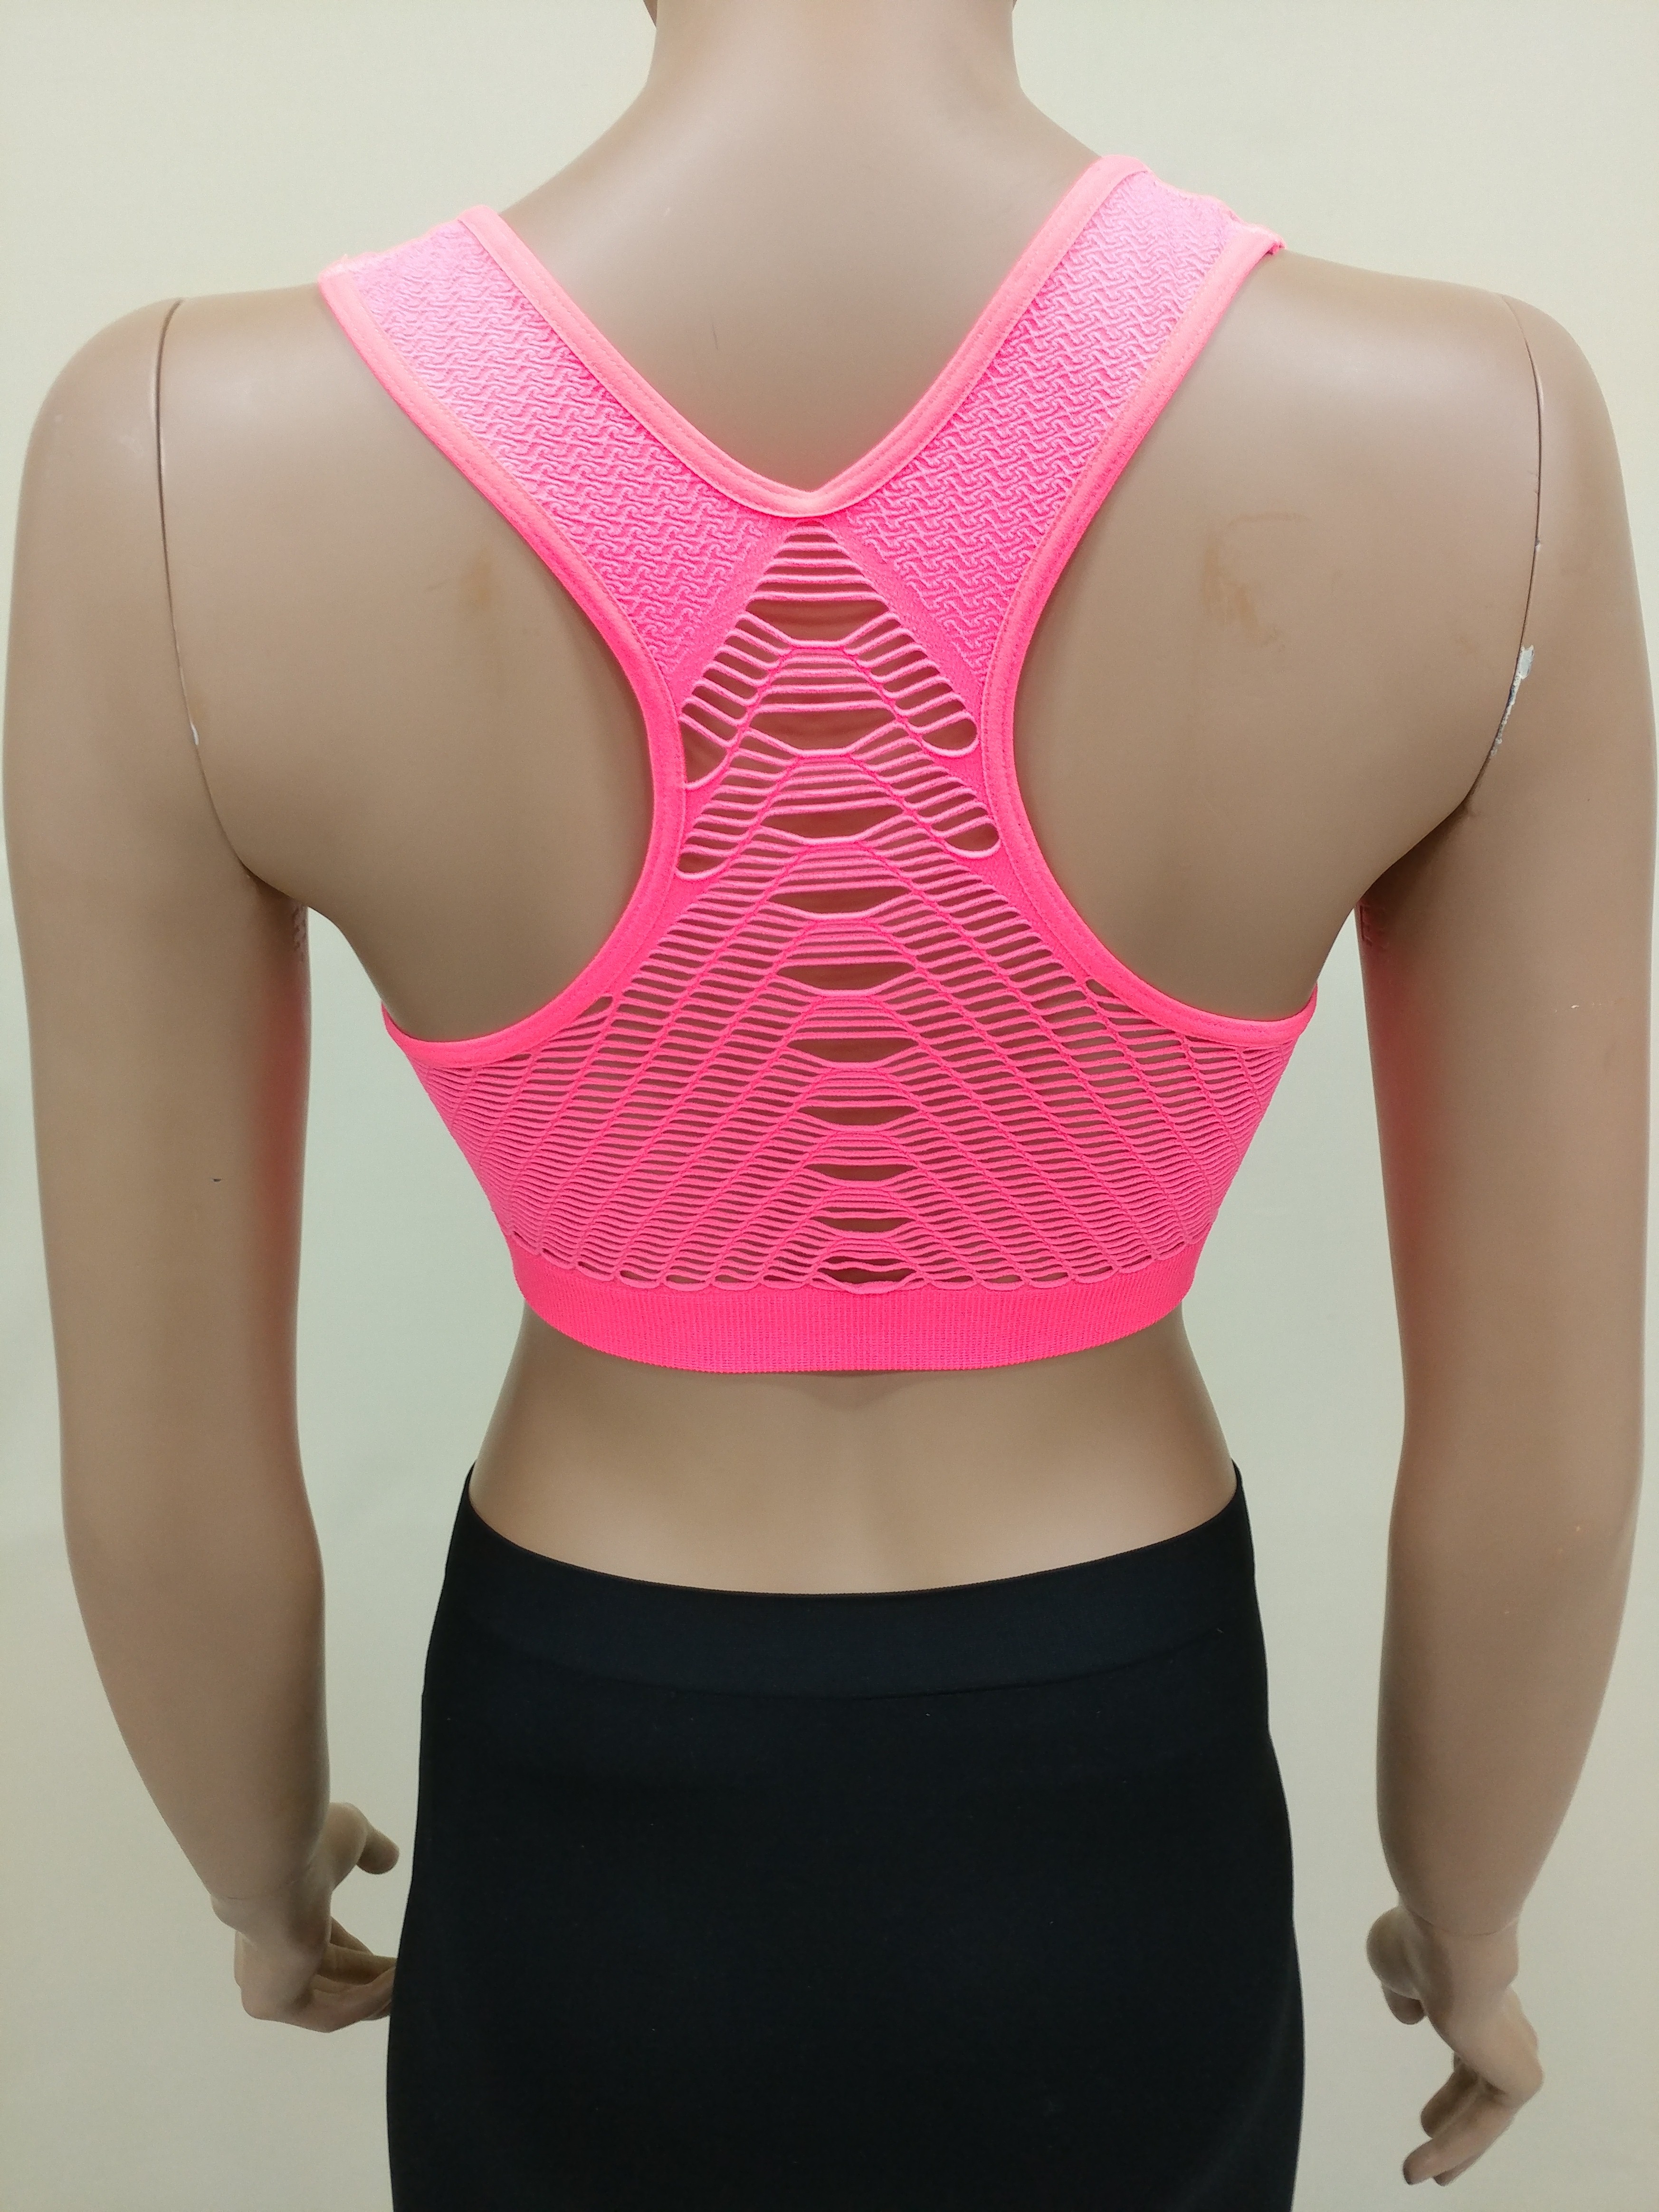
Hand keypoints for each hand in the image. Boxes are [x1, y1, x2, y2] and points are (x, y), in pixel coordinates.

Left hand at [209, 1801, 399, 2031]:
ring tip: (414, 1985)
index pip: (323, 1949)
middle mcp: (263, 1957)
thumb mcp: (349, 1840)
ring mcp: (266, 1983)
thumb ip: (371, 1849)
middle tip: (410, 1977)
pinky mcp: (276, 2001)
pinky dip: (370, 2001)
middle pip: (329, 1979)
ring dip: (375, 1996)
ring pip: (331, 2001)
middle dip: (371, 1979)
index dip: (361, 1956)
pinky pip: (332, 2011)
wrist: (271, 1859)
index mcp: (276, 1919)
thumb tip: (390, 1859)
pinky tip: (401, 1982)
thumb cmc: (302, 1843)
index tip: (395, 1961)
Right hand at [1366, 1905, 1542, 2184]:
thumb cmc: (1418, 1943)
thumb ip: (1402, 1993)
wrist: (1453, 1936)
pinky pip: (1482, 2123)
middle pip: (1481, 2085)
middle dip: (1457, 2116)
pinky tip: (1421, 2168)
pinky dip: (1452, 2148)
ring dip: (1452, 2145)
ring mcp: (1514, 2053)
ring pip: (1484, 2113)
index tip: (1424, 2107)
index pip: (1468, 2046)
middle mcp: (1503, 2025)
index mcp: (1475, 1994)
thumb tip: (1412, 2012)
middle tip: (1430, 2139)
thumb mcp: (1392, 1965)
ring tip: (1421, 2175)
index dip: (1448, 2080)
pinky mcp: (1519, 2080)